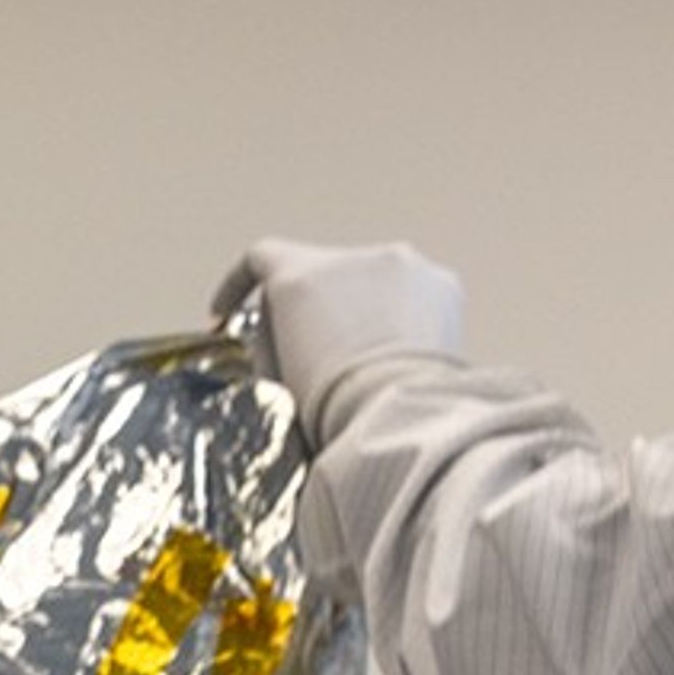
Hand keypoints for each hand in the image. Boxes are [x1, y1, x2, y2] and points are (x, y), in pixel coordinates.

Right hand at [211, 239, 464, 428]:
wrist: (400, 415)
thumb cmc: (335, 404)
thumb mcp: (277, 374)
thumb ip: (273, 340)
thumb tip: (286, 334)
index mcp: (298, 276)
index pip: (260, 259)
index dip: (239, 285)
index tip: (231, 310)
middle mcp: (350, 258)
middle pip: (317, 273)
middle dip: (309, 306)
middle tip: (304, 349)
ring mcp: (402, 265)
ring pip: (368, 281)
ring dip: (358, 309)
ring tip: (358, 358)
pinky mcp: (442, 283)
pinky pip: (411, 292)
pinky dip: (400, 316)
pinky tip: (396, 354)